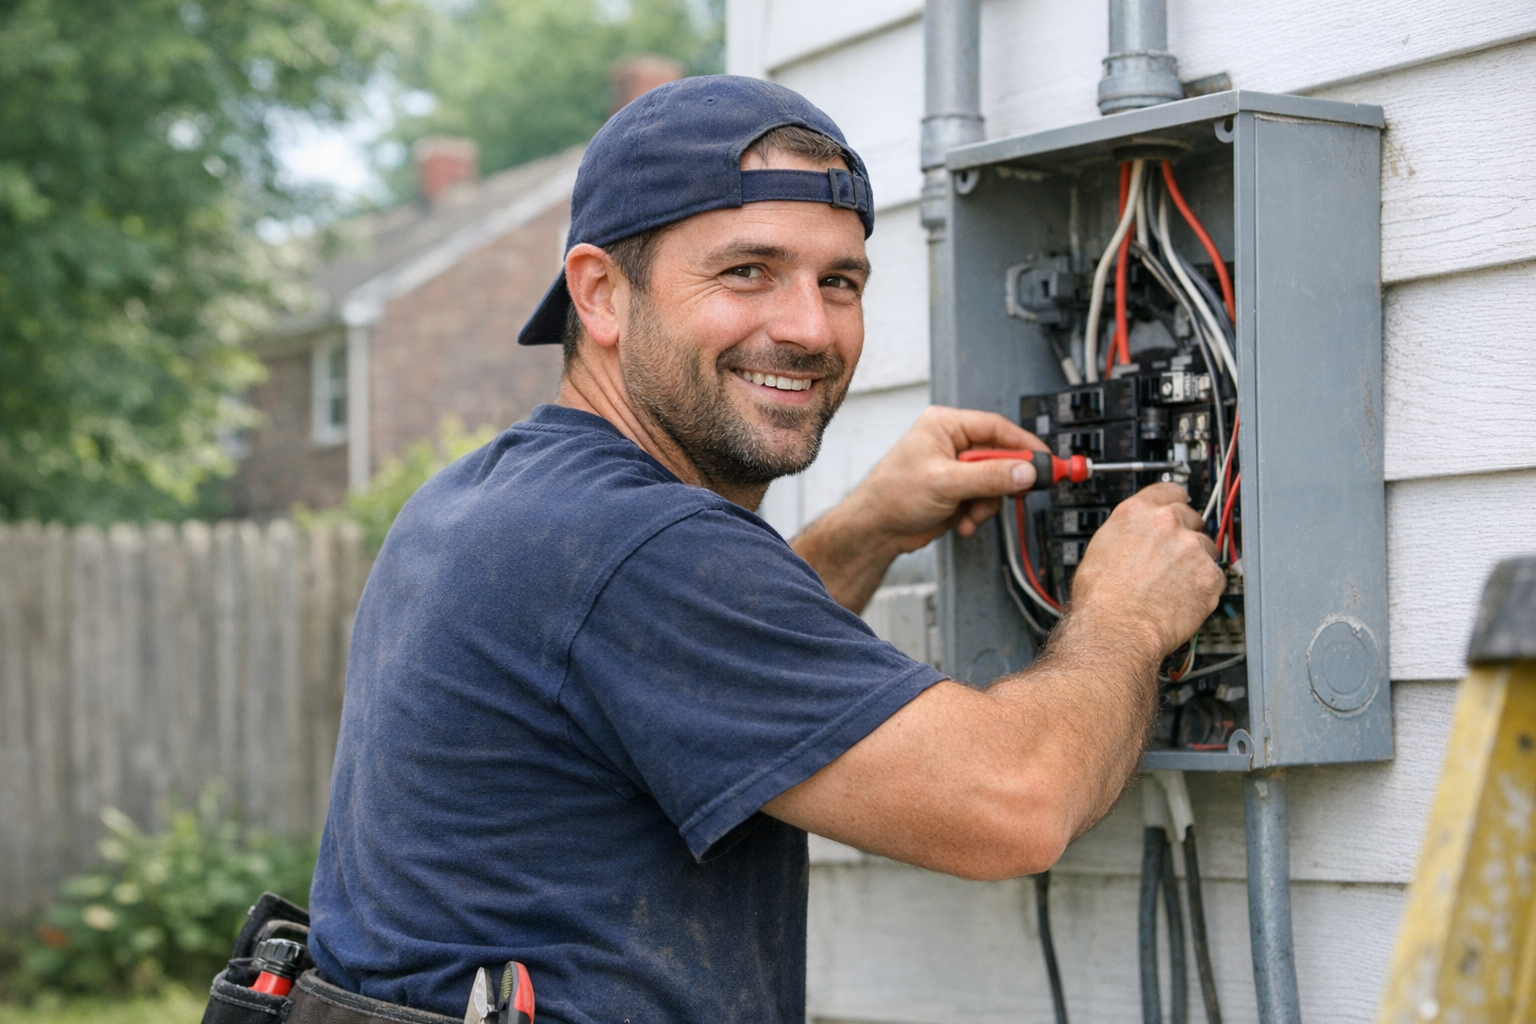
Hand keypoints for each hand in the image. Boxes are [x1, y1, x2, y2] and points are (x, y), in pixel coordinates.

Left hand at [845, 405, 1046, 553]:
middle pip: (1000, 456)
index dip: (1024, 444)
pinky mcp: (958, 490)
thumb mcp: (945, 483)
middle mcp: (952, 443)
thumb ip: (989, 476)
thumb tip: (1026, 471)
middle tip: (1019, 493)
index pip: (996, 427)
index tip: (1047, 460)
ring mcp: (956, 468)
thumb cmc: (893, 495)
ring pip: (996, 482)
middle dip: (1003, 481)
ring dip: (987, 504)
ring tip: (969, 515)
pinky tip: (961, 523)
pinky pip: (985, 499)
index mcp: (946, 425)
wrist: (875, 529)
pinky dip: (978, 514)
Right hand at [1068, 483, 1224, 655]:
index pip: (1168, 490)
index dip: (1174, 500)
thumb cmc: (1102, 599)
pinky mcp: (1210, 575)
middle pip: (1191, 518)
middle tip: (1172, 558)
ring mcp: (1192, 548)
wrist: (1116, 629)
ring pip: (1206, 548)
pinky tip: (1183, 598)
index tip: (1180, 505)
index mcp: (1136, 512)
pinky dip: (1205, 587)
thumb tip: (1137, 536)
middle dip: (1185, 535)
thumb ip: (1128, 532)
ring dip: (1195, 562)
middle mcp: (1167, 523)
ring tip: (1174, 585)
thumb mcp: (1100, 549)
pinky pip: (1215, 576)